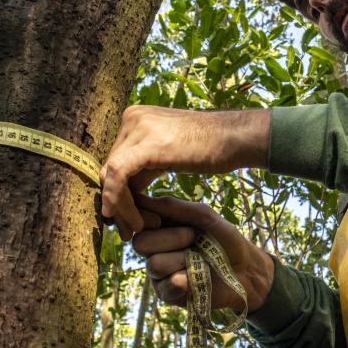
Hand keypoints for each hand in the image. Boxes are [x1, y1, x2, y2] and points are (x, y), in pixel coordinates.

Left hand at [100, 105, 269, 238]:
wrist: (236, 138)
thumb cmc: (210, 148)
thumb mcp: (169, 155)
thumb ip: (144, 168)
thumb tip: (125, 192)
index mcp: (135, 117)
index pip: (115, 160)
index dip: (116, 193)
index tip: (123, 219)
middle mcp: (131, 117)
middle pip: (110, 168)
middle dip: (116, 203)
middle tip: (125, 230)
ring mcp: (137, 127)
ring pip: (111, 175)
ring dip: (119, 207)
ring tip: (132, 230)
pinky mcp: (147, 144)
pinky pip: (118, 175)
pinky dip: (119, 200)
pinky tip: (131, 221)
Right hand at [132, 195, 274, 312]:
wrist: (245, 271)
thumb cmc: (226, 240)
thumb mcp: (203, 216)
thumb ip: (173, 207)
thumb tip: (140, 198)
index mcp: (161, 227)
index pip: (137, 221)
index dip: (145, 219)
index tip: (161, 220)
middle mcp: (155, 249)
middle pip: (140, 243)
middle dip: (171, 238)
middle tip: (193, 238)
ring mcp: (159, 273)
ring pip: (153, 264)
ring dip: (181, 260)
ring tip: (199, 261)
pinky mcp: (167, 294)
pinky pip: (163, 287)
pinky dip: (183, 281)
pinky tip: (196, 279)